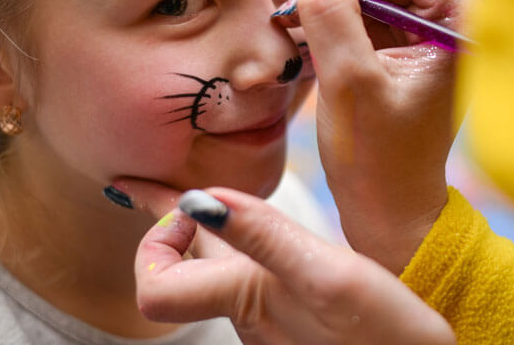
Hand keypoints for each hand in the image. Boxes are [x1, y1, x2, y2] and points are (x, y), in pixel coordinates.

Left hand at [126, 182, 455, 344]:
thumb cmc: (383, 334)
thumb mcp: (326, 277)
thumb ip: (264, 239)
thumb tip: (201, 203)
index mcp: (245, 296)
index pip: (157, 286)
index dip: (155, 243)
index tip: (184, 202)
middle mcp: (246, 304)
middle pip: (180, 262)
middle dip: (156, 220)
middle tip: (130, 183)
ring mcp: (267, 306)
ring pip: (209, 260)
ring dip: (190, 223)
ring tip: (172, 192)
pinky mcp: (291, 302)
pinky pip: (242, 262)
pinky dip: (228, 233)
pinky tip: (237, 219)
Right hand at [293, 0, 474, 272]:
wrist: (384, 206)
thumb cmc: (377, 157)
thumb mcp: (351, 85)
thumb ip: (334, 21)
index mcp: (455, 25)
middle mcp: (440, 21)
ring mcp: (413, 34)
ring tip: (291, 13)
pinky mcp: (389, 48)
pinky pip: (356, 10)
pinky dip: (326, 14)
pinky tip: (299, 27)